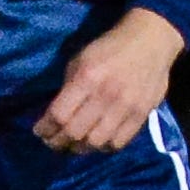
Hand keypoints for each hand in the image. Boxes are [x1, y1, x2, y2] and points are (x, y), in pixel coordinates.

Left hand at [34, 7, 184, 153]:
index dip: (45, 128)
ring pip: (95, 143)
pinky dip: (103, 148)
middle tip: (52, 142)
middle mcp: (106, 96)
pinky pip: (118, 143)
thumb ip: (68, 87)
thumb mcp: (80, 59)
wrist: (151, 41)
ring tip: (73, 145)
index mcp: (87, 78)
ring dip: (79, 148)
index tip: (39, 131)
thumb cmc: (109, 48)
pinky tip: (97, 143)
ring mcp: (126, 108)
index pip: (59, 115)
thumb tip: (54, 115)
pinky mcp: (142, 115)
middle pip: (75, 133)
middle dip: (58, 142)